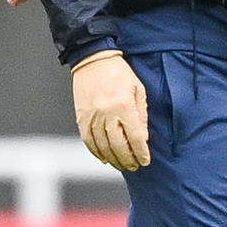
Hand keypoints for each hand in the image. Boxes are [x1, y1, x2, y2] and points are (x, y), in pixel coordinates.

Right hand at [72, 52, 150, 171]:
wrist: (94, 59)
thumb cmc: (120, 73)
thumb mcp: (138, 89)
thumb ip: (142, 114)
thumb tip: (143, 138)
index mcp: (123, 105)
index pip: (135, 137)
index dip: (141, 152)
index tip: (145, 161)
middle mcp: (107, 113)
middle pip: (118, 145)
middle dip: (128, 159)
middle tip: (134, 166)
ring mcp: (92, 116)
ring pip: (102, 146)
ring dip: (113, 159)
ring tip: (121, 165)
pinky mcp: (81, 116)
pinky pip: (88, 140)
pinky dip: (96, 152)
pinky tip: (104, 158)